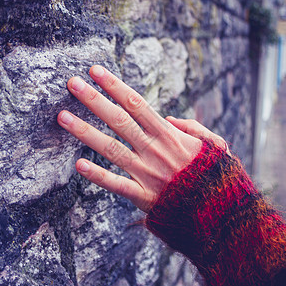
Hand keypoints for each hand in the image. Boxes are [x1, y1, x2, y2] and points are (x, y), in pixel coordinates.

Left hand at [58, 65, 228, 211]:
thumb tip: (168, 118)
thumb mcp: (215, 145)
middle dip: (94, 100)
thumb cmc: (217, 177)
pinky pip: (118, 185)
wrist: (222, 214)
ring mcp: (148, 173)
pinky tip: (78, 165)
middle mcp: (155, 150)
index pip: (138, 104)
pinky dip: (98, 176)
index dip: (115, 86)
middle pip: (120, 120)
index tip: (96, 72)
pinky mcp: (144, 198)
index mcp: (171, 135)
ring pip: (112, 149)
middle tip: (71, 83)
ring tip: (62, 117)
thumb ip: (194, 127)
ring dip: (85, 132)